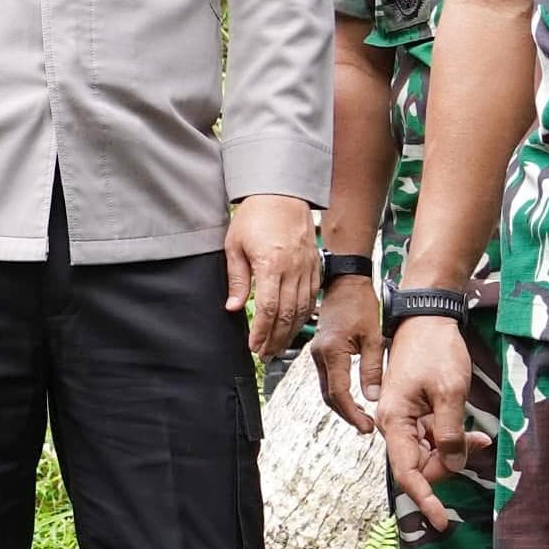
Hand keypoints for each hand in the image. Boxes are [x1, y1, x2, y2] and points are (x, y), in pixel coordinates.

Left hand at [225, 193, 314, 359]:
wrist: (283, 193)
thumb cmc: (256, 215)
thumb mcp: (235, 245)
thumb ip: (237, 279)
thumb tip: (233, 307)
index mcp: (271, 265)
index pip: (267, 309)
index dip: (261, 332)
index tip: (253, 346)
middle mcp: (293, 269)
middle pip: (286, 315)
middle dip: (275, 339)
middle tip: (264, 355)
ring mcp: (307, 268)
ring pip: (302, 310)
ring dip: (289, 332)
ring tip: (277, 347)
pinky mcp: (315, 266)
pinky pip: (312, 298)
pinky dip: (303, 316)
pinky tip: (294, 326)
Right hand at [307, 270, 382, 435]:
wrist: (345, 282)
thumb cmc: (360, 303)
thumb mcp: (373, 337)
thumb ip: (372, 369)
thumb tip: (372, 397)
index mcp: (332, 352)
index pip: (339, 393)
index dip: (352, 413)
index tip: (366, 426)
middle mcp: (319, 355)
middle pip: (329, 396)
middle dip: (346, 414)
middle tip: (365, 427)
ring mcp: (317, 353)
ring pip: (326, 389)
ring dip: (342, 405)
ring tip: (362, 417)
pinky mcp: (320, 351)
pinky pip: (327, 378)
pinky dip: (338, 392)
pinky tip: (353, 399)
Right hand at [372, 312, 490, 530]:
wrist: (427, 318)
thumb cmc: (436, 350)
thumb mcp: (450, 393)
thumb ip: (450, 433)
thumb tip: (452, 464)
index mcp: (394, 421)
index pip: (407, 473)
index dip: (426, 499)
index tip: (442, 523)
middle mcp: (394, 424)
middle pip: (420, 467)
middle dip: (449, 467)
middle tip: (478, 445)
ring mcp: (404, 420)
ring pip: (428, 455)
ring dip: (454, 453)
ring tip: (479, 437)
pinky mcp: (415, 413)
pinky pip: (432, 439)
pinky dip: (452, 441)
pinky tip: (472, 433)